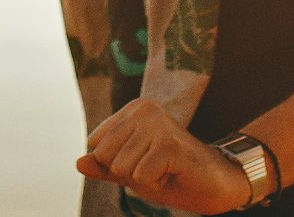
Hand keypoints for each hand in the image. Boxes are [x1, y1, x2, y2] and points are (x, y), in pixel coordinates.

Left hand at [77, 99, 252, 213]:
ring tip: (165, 170)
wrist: (216, 183)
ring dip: (143, 179)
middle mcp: (142, 110)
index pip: (96, 146)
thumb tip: (78, 162)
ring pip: (121, 168)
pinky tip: (173, 174)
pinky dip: (155, 185)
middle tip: (156, 167)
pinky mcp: (169, 144)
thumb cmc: (172, 175)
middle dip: (128, 173)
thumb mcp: (131, 172)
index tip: (144, 161)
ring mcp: (157, 124)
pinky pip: (140, 177)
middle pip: (105, 157)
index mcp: (131, 110)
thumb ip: (104, 167)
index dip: (116, 165)